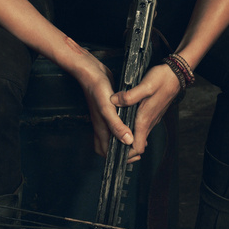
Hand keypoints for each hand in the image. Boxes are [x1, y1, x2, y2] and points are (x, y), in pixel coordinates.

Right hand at [67, 42, 134, 157]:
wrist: (90, 72)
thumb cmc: (96, 89)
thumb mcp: (108, 108)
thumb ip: (117, 125)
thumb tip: (128, 141)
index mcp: (101, 129)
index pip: (107, 152)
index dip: (120, 157)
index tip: (134, 156)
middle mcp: (102, 126)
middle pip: (109, 147)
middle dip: (121, 152)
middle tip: (136, 151)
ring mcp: (104, 118)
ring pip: (113, 136)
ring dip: (123, 140)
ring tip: (137, 140)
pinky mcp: (109, 110)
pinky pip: (116, 124)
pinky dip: (123, 128)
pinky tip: (132, 123)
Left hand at [111, 64, 180, 161]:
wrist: (176, 74)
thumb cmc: (162, 79)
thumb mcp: (145, 86)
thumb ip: (129, 96)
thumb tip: (113, 101)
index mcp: (145, 119)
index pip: (138, 147)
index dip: (127, 152)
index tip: (116, 149)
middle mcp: (150, 122)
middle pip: (138, 143)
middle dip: (125, 146)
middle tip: (111, 141)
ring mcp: (152, 118)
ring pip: (140, 134)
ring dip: (129, 136)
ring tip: (115, 130)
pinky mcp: (153, 112)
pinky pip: (142, 125)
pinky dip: (133, 127)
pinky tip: (125, 118)